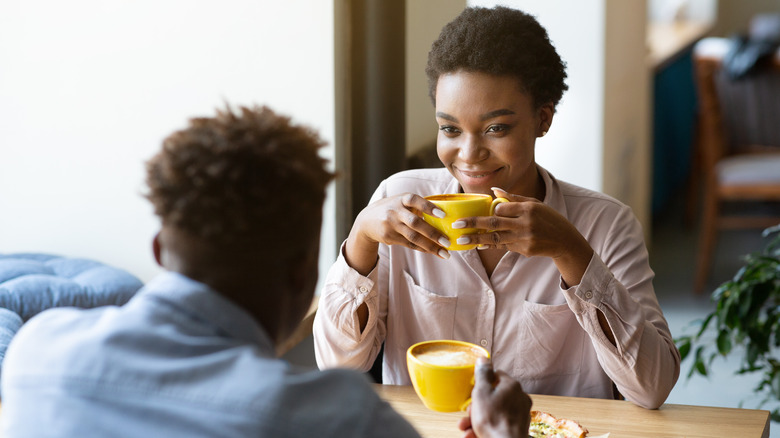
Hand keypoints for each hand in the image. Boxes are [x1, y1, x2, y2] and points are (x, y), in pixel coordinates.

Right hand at [345, 193, 449, 274]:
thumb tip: (445, 214)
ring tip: (445, 253)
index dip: (429, 207)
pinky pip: (409, 244)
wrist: (367, 220)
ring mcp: (391, 225)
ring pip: (413, 237)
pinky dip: (423, 248)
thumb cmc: (393, 208)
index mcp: (402, 199)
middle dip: (433, 233)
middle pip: (415, 223)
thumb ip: (418, 206)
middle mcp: (395, 211)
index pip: (416, 201)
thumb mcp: (402, 201)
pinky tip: (434, 252)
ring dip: (430, 246)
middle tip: (448, 242)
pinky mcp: (389, 237)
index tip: (443, 215)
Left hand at [453, 187, 592, 285]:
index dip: (489, 211)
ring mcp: (525, 238)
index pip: (501, 209)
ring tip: (461, 240)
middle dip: (474, 224)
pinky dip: (490, 245)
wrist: (564, 241)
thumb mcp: (534, 204)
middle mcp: (526, 224)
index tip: (474, 212)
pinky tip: (479, 244)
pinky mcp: (524, 250)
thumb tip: (493, 191)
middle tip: (457, 225)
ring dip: (477, 239)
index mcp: (528, 209)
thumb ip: (513, 198)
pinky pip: (503, 246)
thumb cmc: (548, 218)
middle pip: (494, 224)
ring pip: (496, 238)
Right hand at [458, 358, 530, 437]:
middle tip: (468, 414)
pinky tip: (473, 434)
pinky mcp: (518, 427)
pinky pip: (499, 423)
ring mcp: (520, 414)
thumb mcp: (481, 392)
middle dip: (476, 407)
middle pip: (494, 396)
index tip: (473, 391)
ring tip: (466, 428)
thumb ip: (482, 374)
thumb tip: (484, 359)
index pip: (496, 375)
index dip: (482, 383)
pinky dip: (486, 428)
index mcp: (511, 385)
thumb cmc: (493, 420)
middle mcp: (519, 397)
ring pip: (494, 412)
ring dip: (477, 420)